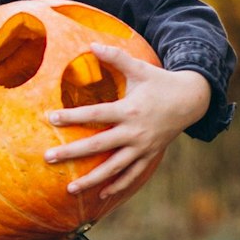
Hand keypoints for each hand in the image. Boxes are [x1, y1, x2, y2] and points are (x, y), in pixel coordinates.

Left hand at [44, 45, 210, 199]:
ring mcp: (143, 147)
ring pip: (114, 167)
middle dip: (72, 152)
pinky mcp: (150, 156)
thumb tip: (91, 44)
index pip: (95, 115)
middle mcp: (135, 132)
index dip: (73, 116)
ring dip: (91, 180)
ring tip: (69, 188)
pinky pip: (132, 175)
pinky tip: (100, 195)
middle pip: (99, 145)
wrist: (192, 100)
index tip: (50, 118)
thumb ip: (115, 57)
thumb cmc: (160, 82)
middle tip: (48, 157)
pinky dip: (117, 185)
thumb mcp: (139, 68)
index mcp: (130, 110)